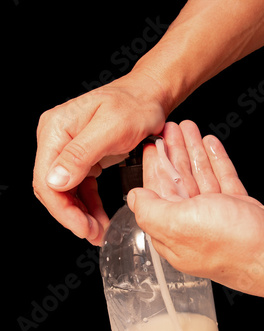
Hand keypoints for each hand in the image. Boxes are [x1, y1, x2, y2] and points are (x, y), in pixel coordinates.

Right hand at [33, 71, 166, 244]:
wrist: (150, 96)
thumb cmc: (135, 105)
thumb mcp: (112, 127)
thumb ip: (81, 153)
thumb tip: (55, 180)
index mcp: (56, 129)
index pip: (46, 179)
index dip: (62, 209)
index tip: (81, 227)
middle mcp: (57, 138)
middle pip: (53, 188)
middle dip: (71, 215)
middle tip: (92, 233)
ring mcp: (68, 148)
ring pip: (66, 191)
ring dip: (80, 214)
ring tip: (97, 231)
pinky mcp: (82, 156)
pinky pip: (80, 186)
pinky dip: (88, 204)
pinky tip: (98, 217)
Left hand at [128, 121, 263, 302]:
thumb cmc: (234, 244)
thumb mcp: (180, 225)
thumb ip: (151, 211)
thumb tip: (133, 199)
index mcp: (174, 234)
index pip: (157, 194)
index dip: (154, 167)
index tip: (151, 145)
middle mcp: (194, 227)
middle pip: (179, 183)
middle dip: (174, 154)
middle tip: (171, 129)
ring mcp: (219, 219)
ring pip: (201, 179)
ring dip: (194, 153)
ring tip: (189, 129)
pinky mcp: (240, 211)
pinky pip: (224, 181)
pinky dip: (217, 162)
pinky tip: (211, 146)